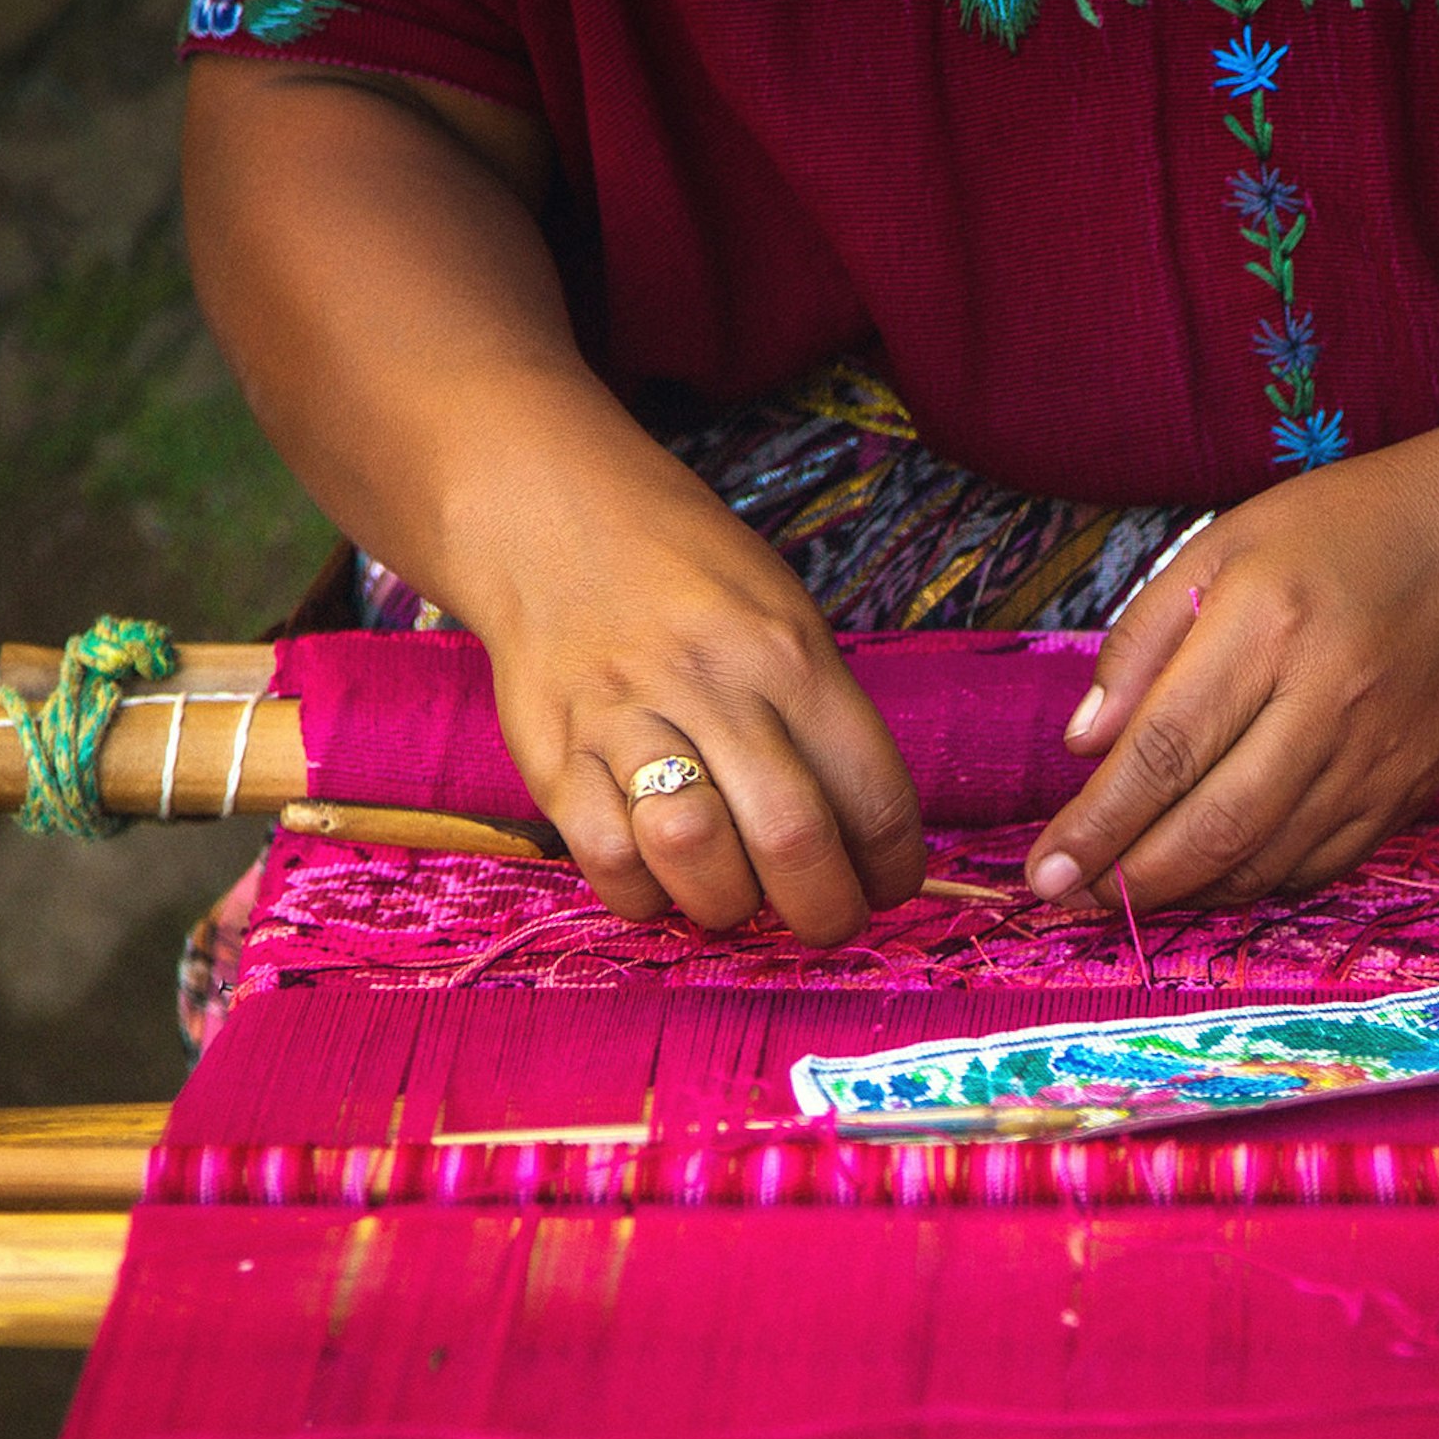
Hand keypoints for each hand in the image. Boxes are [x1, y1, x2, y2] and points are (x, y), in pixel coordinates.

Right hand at [444, 428, 926, 942]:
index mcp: (787, 652)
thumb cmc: (690, 583)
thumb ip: (822, 724)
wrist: (547, 518)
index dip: (892, 870)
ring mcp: (623, 716)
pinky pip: (609, 861)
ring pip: (694, 854)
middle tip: (822, 919)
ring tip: (735, 895)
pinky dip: (645, 893)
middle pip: (791, 837)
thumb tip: (866, 848)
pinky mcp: (550, 752)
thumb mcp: (783, 618)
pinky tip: (660, 875)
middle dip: (823, 911)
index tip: (883, 888)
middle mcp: (708, 681)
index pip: (872, 794)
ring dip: (729, 905)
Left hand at [1024, 446, 1438, 911]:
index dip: (1099, 823)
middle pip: (1215, 824)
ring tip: (1125, 888)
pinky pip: (1317, 865)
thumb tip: (1085, 746)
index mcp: (1270, 622)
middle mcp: (1329, 699)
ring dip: (1185, 890)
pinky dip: (1253, 882)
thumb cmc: (1338, 535)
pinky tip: (1208, 872)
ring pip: (1265, 860)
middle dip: (1131, 877)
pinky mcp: (1407, 791)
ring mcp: (1377, 756)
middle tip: (1070, 897)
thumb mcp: (1222, 546)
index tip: (1044, 869)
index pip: (1164, 749)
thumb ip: (1143, 642)